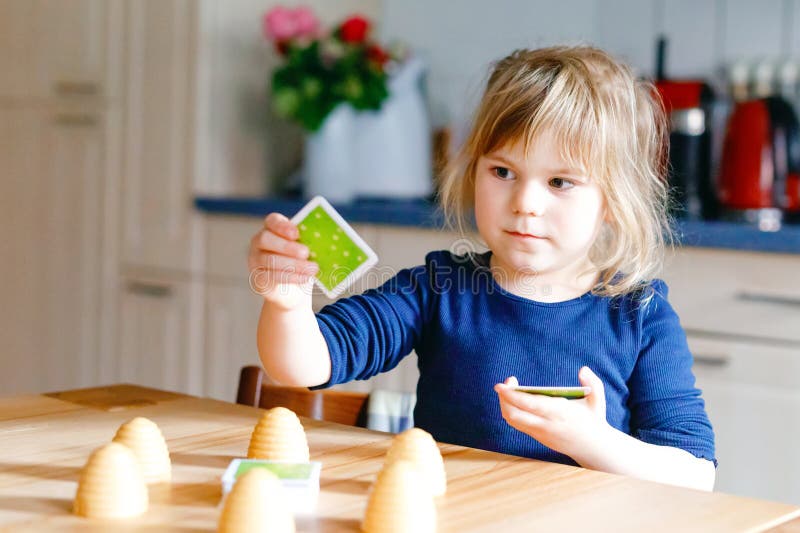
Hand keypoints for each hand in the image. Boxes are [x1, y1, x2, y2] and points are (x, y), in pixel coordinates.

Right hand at [248, 212, 318, 308]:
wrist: (294, 291)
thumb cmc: (302, 263)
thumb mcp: (306, 250)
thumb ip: (310, 242)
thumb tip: (326, 239)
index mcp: (272, 229)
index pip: (272, 221)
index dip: (283, 226)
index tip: (297, 233)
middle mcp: (259, 242)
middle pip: (266, 239)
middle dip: (287, 246)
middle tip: (306, 253)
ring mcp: (255, 260)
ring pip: (270, 260)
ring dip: (293, 264)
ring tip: (313, 268)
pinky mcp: (258, 279)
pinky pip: (272, 276)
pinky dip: (291, 277)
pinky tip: (305, 278)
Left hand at [494, 366, 610, 460]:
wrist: (593, 448)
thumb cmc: (594, 420)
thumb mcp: (598, 401)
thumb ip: (593, 383)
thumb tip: (583, 369)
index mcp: (559, 414)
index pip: (530, 405)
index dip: (512, 395)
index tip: (502, 385)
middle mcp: (546, 425)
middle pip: (514, 415)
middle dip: (504, 399)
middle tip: (504, 384)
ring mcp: (540, 433)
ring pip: (513, 421)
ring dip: (505, 404)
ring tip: (509, 389)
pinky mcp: (538, 437)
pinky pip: (518, 424)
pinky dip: (512, 411)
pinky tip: (515, 399)